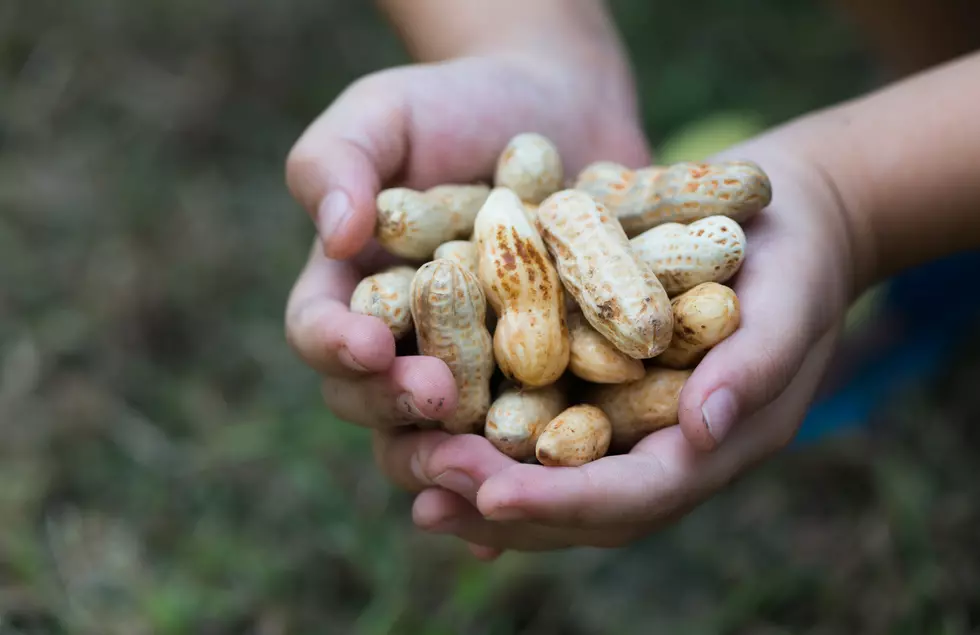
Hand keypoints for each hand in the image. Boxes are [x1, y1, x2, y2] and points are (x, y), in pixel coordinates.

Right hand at [284, 53, 648, 431]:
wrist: (555, 106)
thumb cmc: (454, 102)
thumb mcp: (385, 113)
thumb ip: (338, 161)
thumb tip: (333, 234)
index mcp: (350, 292)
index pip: (319, 332)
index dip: (336, 347)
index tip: (370, 344)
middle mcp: (406, 343)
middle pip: (378, 402)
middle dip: (401, 410)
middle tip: (437, 400)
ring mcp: (475, 367)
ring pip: (454, 433)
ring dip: (467, 452)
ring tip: (498, 454)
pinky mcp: (543, 374)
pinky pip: (540, 421)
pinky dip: (546, 449)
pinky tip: (564, 463)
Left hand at [373, 138, 863, 558]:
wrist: (784, 222)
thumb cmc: (798, 260)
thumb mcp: (791, 302)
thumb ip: (755, 368)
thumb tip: (702, 432)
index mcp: (709, 447)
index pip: (632, 496)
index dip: (562, 501)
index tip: (492, 493)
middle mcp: (656, 447)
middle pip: (574, 502)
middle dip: (499, 502)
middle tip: (425, 494)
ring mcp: (622, 417)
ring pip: (543, 468)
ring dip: (476, 476)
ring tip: (408, 468)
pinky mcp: (594, 376)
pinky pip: (533, 412)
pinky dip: (481, 422)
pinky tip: (425, 418)